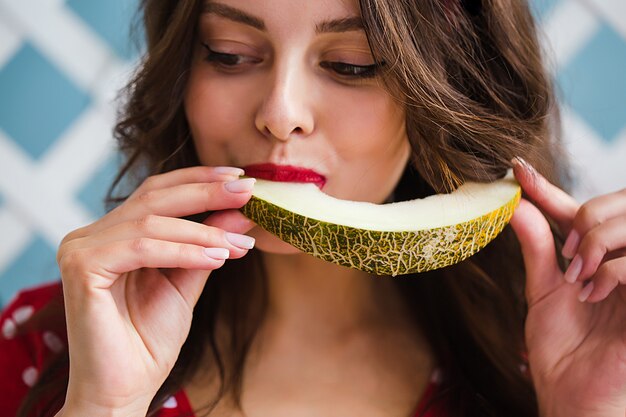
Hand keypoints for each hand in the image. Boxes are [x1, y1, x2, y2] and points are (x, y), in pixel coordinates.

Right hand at [56, 166, 256, 414]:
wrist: (125, 389)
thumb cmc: (150, 340)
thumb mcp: (188, 280)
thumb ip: (208, 244)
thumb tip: (240, 210)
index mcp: (113, 234)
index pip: (158, 192)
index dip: (199, 180)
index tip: (241, 178)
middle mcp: (92, 235)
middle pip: (154, 196)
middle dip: (206, 191)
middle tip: (247, 190)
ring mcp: (81, 248)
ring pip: (152, 222)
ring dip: (203, 231)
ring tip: (238, 243)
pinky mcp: (82, 267)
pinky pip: (142, 247)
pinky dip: (183, 250)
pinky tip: (216, 258)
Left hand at [509, 158, 625, 416]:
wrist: (572, 396)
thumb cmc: (560, 351)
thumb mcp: (543, 291)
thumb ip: (536, 247)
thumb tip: (513, 204)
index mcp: (594, 257)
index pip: (577, 208)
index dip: (547, 188)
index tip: (517, 169)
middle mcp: (620, 262)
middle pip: (617, 204)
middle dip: (588, 218)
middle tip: (566, 255)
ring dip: (599, 241)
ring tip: (578, 275)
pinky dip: (614, 269)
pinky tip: (593, 292)